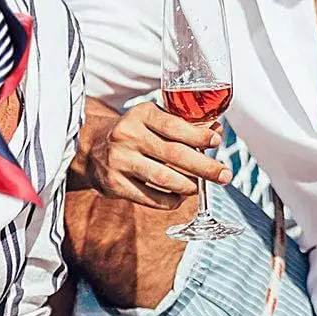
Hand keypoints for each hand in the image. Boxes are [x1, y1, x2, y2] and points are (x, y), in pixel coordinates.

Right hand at [84, 99, 231, 209]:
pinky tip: (180, 197)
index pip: (174, 126)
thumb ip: (185, 124)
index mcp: (141, 114)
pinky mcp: (115, 183)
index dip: (198, 136)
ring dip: (189, 185)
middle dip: (204, 167)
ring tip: (201, 187)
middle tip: (224, 175)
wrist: (91, 148)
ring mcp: (119, 160)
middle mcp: (127, 135)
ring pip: (163, 178)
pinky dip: (170, 200)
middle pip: (174, 154)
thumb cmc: (135, 132)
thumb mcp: (154, 119)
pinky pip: (150, 197)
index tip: (216, 143)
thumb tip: (216, 131)